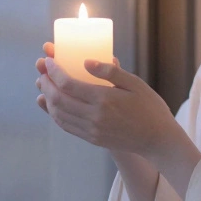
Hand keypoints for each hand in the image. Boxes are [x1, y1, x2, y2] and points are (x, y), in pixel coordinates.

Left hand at [34, 42, 184, 157]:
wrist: (158, 139)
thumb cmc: (150, 107)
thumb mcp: (135, 83)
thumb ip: (111, 71)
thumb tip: (86, 61)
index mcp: (104, 99)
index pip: (68, 84)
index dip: (54, 72)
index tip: (49, 61)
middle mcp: (94, 117)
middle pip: (58, 100)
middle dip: (46, 84)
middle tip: (42, 72)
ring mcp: (92, 130)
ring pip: (59, 115)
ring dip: (48, 100)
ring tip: (44, 86)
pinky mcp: (93, 139)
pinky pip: (67, 126)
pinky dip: (56, 115)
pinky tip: (54, 106)